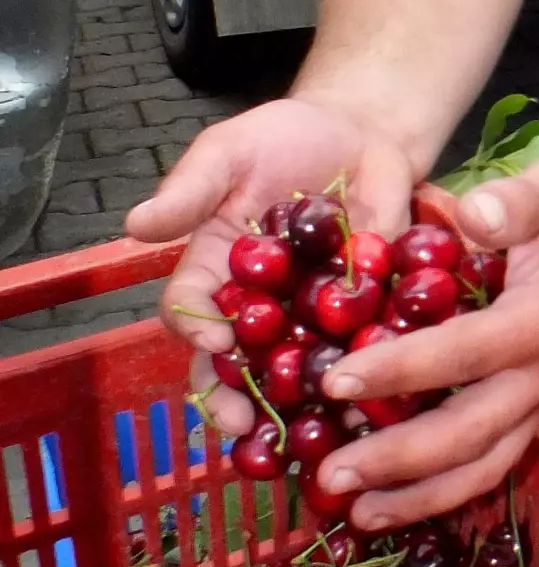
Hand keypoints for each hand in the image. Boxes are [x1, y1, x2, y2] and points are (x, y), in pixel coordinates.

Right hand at [124, 97, 413, 434]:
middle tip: (243, 424)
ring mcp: (312, 317)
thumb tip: (135, 224)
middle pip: (235, 365)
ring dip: (298, 405)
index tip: (214, 345)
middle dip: (234, 398)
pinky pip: (365, 350)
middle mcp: (258, 307)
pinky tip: (376, 396)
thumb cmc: (283, 138)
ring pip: (297, 373)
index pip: (190, 311)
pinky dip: (369, 372)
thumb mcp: (229, 151)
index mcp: (216, 271)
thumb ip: (190, 189)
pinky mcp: (368, 315)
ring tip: (305, 434)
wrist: (361, 133)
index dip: (197, 332)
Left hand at [315, 153, 538, 531]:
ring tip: (359, 514)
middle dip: (397, 460)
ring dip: (420, 497)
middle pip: (468, 434)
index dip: (398, 371)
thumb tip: (470, 217)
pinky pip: (490, 464)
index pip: (462, 354)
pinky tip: (395, 502)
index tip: (335, 380)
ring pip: (482, 468)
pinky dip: (443, 491)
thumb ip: (515, 201)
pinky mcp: (535, 413)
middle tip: (332, 474)